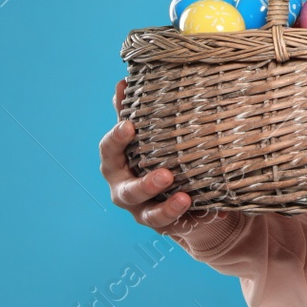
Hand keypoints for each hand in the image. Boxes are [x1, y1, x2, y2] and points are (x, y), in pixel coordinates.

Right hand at [100, 78, 232, 237]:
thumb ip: (136, 112)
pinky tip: (196, 204)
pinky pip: (168, 223)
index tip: (129, 125)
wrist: (185, 194)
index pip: (109, 150)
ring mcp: (141, 210)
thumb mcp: (150, 135)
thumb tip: (123, 81)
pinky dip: (180, 213)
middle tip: (164, 174)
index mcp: (118, 163)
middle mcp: (125, 188)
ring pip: (146, 211)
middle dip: (143, 182)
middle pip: (125, 189)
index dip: (116, 138)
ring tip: (181, 192)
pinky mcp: (161, 224)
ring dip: (163, 203)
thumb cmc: (162, 156)